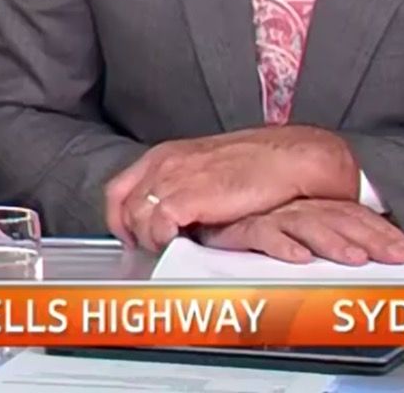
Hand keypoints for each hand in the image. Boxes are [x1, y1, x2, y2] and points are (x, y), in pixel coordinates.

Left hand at [102, 127, 357, 252]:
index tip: (129, 236)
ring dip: (150, 240)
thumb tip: (171, 213)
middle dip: (134, 233)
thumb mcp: (206, 168)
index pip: (118, 189)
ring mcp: (174, 179)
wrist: (285, 159)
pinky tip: (180, 244)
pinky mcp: (189, 197)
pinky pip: (158, 226)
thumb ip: (183, 184)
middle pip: (124, 207)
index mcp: (165, 154)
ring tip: (171, 248)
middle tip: (153, 248)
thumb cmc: (256, 165)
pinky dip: (163, 240)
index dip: (118, 217)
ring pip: (138, 219)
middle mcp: (164, 164)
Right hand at [199, 199, 403, 265]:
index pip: (354, 216)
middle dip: (373, 239)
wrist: (204, 191)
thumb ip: (319, 234)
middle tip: (398, 257)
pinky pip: (265, 233)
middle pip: (340, 219)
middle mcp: (296, 207)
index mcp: (312, 205)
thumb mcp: (292, 223)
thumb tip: (360, 252)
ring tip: (355, 258)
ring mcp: (271, 214)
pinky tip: (300, 258)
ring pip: (308, 225)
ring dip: (333, 242)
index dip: (383, 233)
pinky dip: (283, 245)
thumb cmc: (248, 211)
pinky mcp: (243, 224)